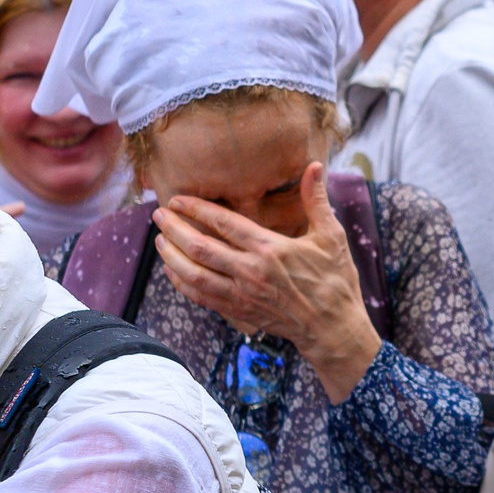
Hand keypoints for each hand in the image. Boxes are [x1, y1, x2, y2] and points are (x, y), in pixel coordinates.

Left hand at [154, 162, 380, 403]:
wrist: (332, 328)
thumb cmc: (335, 280)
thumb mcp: (331, 236)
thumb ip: (315, 200)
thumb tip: (314, 165)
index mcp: (271, 249)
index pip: (224, 223)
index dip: (197, 209)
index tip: (177, 199)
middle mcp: (251, 271)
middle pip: (200, 247)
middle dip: (174, 229)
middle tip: (158, 215)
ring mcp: (242, 294)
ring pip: (194, 274)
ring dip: (171, 256)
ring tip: (159, 240)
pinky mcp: (239, 311)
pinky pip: (201, 296)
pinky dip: (181, 283)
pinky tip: (172, 271)